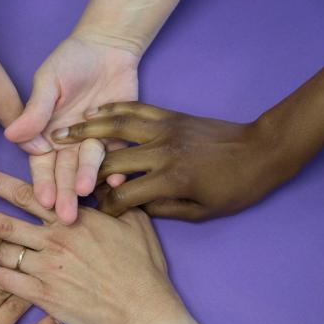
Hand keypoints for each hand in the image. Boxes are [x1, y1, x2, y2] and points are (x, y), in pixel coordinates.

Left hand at [0, 164, 180, 323]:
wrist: (143, 310)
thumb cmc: (142, 267)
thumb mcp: (135, 222)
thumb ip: (113, 197)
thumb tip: (107, 173)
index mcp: (72, 219)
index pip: (26, 194)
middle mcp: (53, 241)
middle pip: (1, 223)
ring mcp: (47, 269)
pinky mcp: (44, 296)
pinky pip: (6, 283)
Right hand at [5, 34, 138, 223]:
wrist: (107, 47)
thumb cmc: (69, 61)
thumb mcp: (48, 82)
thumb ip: (35, 110)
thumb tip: (13, 135)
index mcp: (45, 134)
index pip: (41, 164)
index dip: (43, 182)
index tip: (44, 199)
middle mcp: (67, 145)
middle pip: (64, 173)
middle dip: (65, 194)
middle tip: (67, 217)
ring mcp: (92, 143)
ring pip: (89, 166)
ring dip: (87, 180)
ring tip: (87, 192)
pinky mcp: (117, 138)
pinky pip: (117, 157)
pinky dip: (117, 169)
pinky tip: (118, 180)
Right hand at [53, 102, 288, 219]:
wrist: (263, 150)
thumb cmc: (235, 188)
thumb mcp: (201, 212)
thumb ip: (161, 210)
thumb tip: (131, 207)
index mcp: (170, 180)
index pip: (123, 196)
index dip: (104, 208)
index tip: (92, 214)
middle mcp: (162, 152)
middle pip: (110, 161)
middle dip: (82, 172)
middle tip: (62, 175)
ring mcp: (164, 129)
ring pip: (116, 127)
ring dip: (84, 131)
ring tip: (61, 133)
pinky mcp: (170, 115)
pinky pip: (135, 110)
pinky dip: (112, 110)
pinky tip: (92, 112)